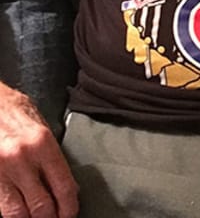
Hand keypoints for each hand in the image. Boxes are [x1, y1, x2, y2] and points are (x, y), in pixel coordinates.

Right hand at [0, 84, 76, 217]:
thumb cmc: (13, 113)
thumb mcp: (40, 129)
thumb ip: (52, 158)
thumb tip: (66, 188)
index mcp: (42, 144)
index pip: (64, 187)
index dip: (69, 209)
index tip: (70, 215)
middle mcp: (22, 158)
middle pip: (42, 206)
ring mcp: (0, 169)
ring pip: (18, 212)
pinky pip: (1, 205)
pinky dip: (10, 213)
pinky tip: (17, 212)